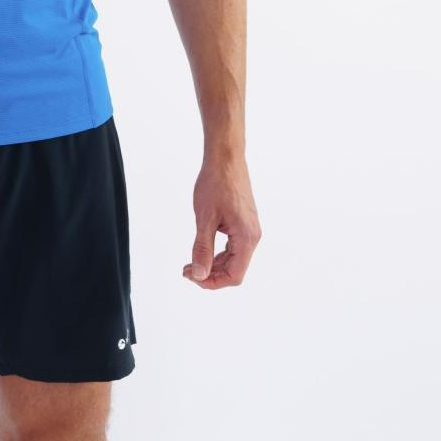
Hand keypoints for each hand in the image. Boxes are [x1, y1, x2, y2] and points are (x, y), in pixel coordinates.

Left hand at [182, 155, 260, 288]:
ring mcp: (249, 228)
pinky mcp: (244, 222)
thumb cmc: (216, 183)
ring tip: (191, 263)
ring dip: (214, 264)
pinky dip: (218, 252)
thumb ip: (202, 248)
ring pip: (234, 258)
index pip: (234, 275)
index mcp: (247, 237)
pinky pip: (233, 245)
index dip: (213, 282)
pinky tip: (203, 248)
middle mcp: (252, 236)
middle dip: (211, 274)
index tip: (193, 277)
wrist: (225, 157)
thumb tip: (199, 275)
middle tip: (187, 270)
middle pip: (235, 269)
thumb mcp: (204, 218)